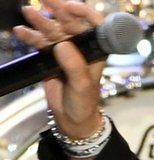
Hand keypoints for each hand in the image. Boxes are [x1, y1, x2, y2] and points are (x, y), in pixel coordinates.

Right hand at [13, 0, 106, 139]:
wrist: (72, 117)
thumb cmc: (84, 102)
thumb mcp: (82, 86)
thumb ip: (74, 66)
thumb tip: (63, 45)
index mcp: (96, 50)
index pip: (95, 25)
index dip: (85, 13)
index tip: (71, 6)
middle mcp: (81, 46)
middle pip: (70, 22)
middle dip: (58, 9)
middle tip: (44, 0)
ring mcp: (65, 50)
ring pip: (53, 30)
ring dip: (40, 21)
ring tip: (28, 12)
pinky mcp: (51, 55)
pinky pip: (40, 42)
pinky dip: (31, 36)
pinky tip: (21, 31)